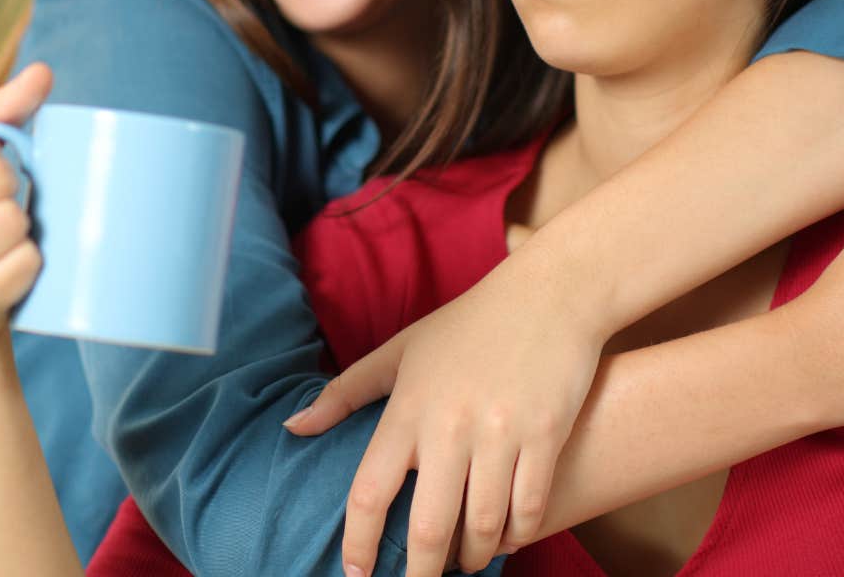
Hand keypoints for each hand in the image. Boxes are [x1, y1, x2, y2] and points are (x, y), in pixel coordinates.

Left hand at [285, 248, 609, 576]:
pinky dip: (517, 534)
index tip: (357, 573)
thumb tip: (294, 426)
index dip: (360, 542)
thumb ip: (345, 393)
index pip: (370, 491)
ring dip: (474, 557)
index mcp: (408, 408)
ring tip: (467, 562)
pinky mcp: (545, 436)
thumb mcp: (400, 350)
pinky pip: (529, 508)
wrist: (549, 295)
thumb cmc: (468, 324)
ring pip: (483, 526)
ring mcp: (500, 433)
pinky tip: (507, 538)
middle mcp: (450, 426)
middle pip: (429, 526)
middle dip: (422, 573)